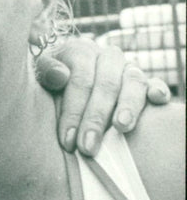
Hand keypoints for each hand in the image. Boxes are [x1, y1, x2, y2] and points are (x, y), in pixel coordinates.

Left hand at [35, 38, 170, 156]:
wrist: (66, 79)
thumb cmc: (51, 84)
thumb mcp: (40, 75)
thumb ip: (46, 72)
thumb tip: (60, 75)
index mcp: (80, 52)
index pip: (79, 80)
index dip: (73, 111)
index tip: (67, 141)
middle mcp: (106, 57)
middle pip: (106, 85)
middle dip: (95, 119)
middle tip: (88, 147)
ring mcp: (127, 68)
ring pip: (133, 82)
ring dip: (129, 106)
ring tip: (121, 128)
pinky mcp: (144, 82)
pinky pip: (154, 82)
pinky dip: (158, 90)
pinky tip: (157, 101)